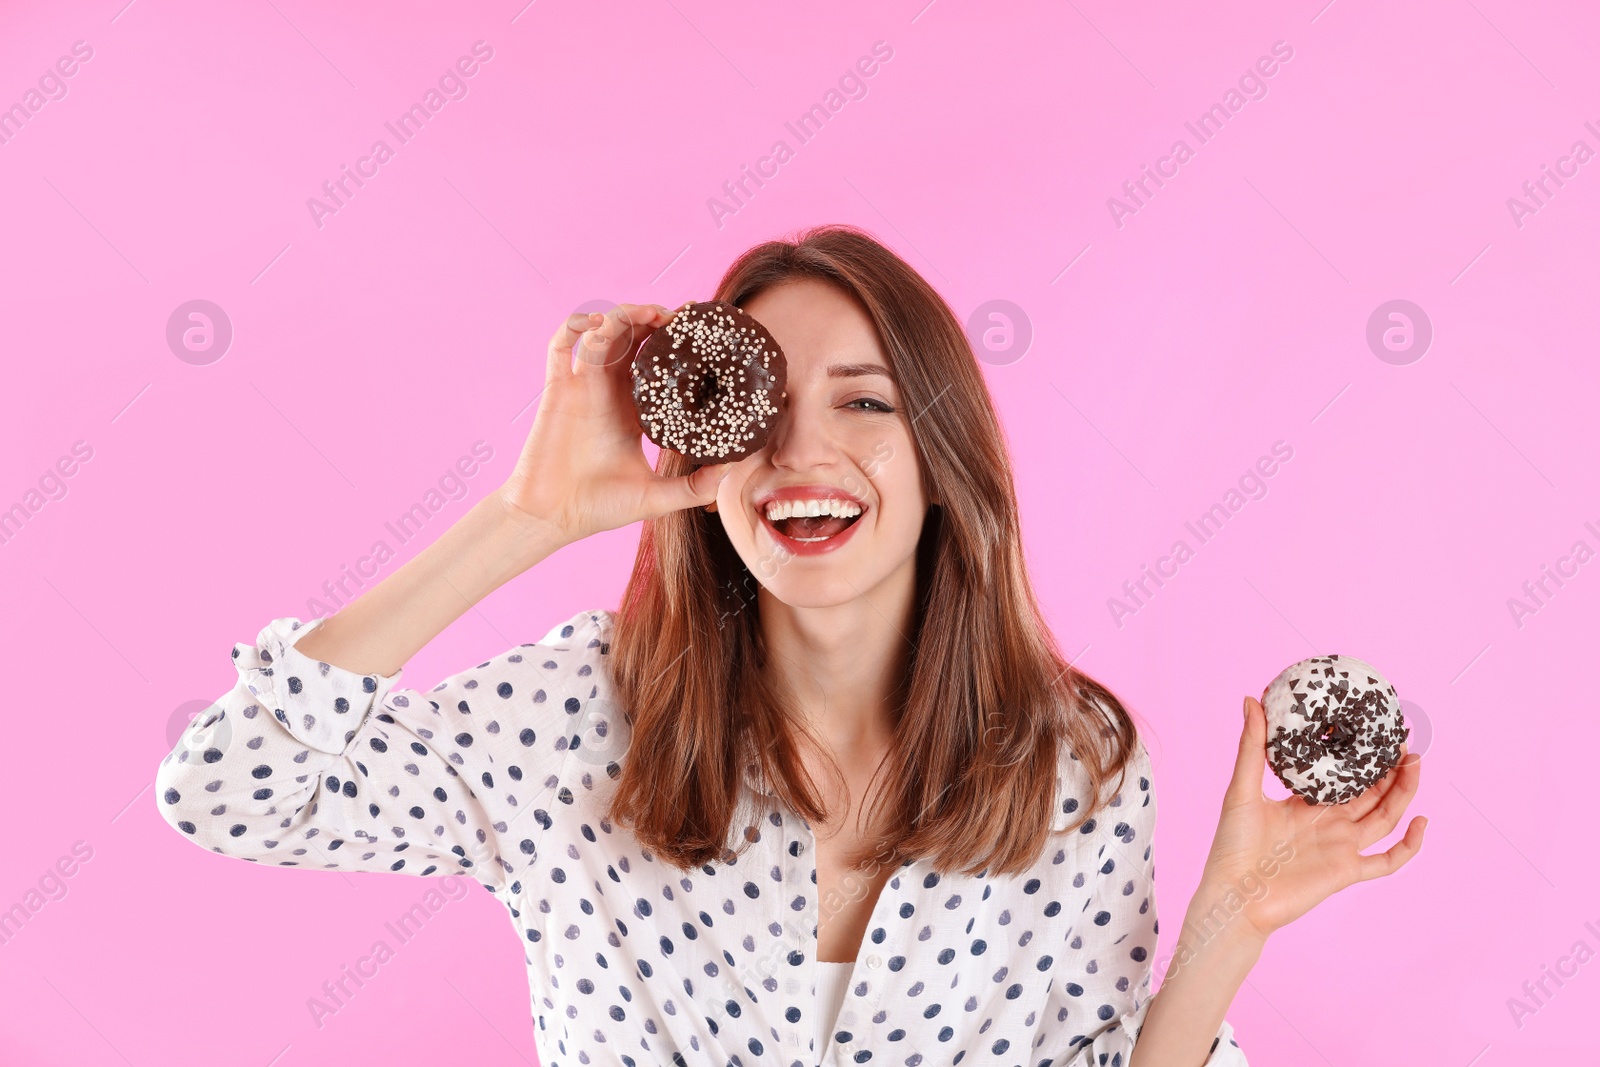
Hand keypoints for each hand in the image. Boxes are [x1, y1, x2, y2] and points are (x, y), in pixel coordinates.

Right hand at [497, 303, 733, 544]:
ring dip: (624, 315)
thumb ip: (694, 486)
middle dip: (654, 320)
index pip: (657, 365)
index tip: (700, 332)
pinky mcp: (558, 389)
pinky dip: (575, 325)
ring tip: (651, 312)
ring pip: (602, 333)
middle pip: (632, 340)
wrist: (552, 518)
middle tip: (681, 316)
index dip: (675, 345)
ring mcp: (582, 387)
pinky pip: (561, 345)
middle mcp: (608, 393)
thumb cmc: (599, 507)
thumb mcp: (658, 497)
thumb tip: (731, 470)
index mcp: (633, 410)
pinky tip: (598, 321)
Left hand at [1193, 695, 1426, 944]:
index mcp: (1306, 804)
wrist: (1234, 894)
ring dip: (1403, 792)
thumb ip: (1251, 747)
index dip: (1361, 754)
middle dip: (1390, 767)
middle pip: (1371, 793)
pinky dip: (1409, 845)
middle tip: (1404, 738)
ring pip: (1384, 817)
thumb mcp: (1241, 789)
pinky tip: (1421, 821)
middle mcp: (1328, 824)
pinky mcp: (1346, 872)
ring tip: (1415, 763)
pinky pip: (1388, 861)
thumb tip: (1251, 699)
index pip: (1343, 775)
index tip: (1375, 727)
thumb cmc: (1231, 845)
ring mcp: (1340, 848)